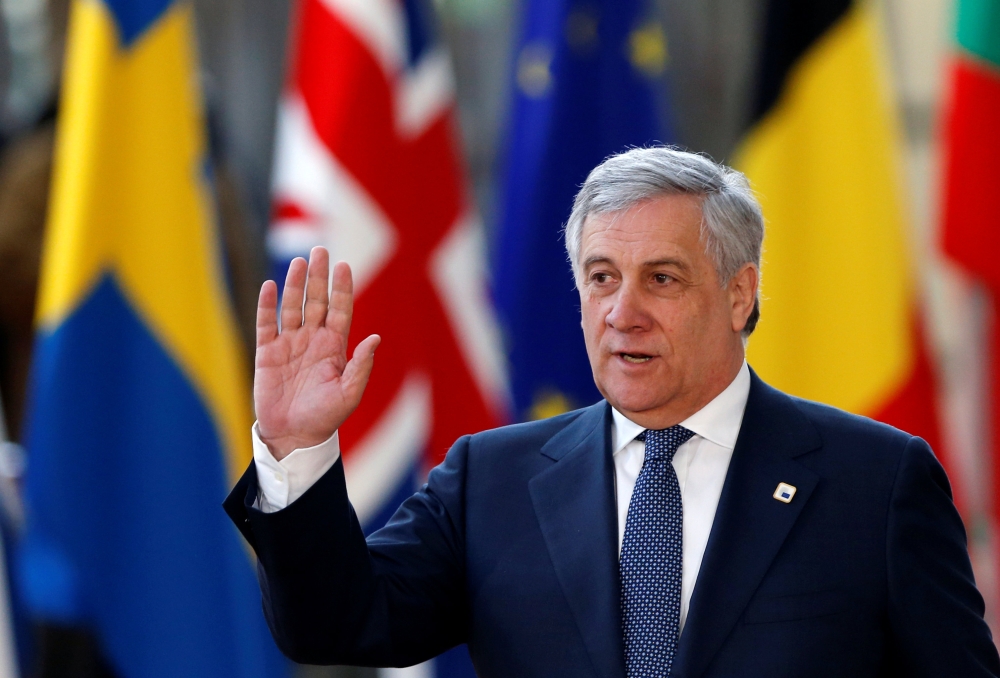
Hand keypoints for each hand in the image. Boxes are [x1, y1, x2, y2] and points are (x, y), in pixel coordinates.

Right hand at [254, 247, 379, 459]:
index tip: (344, 266)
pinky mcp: (267, 354)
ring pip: (292, 307)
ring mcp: (289, 344)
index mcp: (335, 347)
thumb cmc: (325, 417)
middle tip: (320, 250)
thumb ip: (361, 365)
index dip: (342, 288)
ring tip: (299, 262)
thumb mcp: (349, 393)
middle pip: (316, 301)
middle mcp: (313, 340)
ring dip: (295, 285)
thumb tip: (375, 337)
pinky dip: (267, 306)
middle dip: (318, 277)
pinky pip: (267, 324)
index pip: (340, 310)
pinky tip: (270, 287)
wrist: (294, 436)